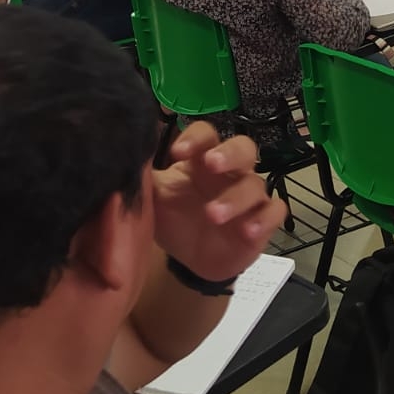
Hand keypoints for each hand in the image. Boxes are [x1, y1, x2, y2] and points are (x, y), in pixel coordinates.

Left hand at [153, 123, 284, 283]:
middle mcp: (229, 172)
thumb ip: (142, 177)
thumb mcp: (154, 199)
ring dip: (235, 198)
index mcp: (202, 159)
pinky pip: (274, 213)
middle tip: (211, 163)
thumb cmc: (174, 218)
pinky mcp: (262, 221)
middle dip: (229, 153)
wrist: (190, 258)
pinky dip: (265, 220)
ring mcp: (248, 196)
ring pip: (254, 185)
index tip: (177, 151)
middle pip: (242, 148)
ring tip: (212, 214)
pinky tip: (248, 231)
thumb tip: (119, 154)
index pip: (206, 135)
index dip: (195, 138)